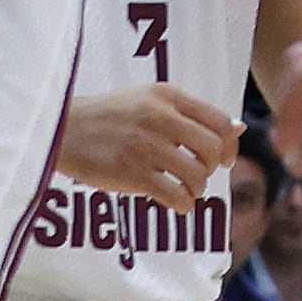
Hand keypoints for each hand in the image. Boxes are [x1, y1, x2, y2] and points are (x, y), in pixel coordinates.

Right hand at [52, 82, 238, 210]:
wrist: (62, 129)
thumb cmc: (110, 116)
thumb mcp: (150, 101)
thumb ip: (191, 114)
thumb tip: (239, 128)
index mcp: (167, 96)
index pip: (220, 121)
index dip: (228, 145)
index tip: (221, 158)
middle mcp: (160, 117)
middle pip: (213, 149)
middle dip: (211, 168)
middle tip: (197, 174)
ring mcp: (146, 146)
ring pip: (197, 175)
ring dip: (196, 188)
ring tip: (182, 188)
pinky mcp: (132, 174)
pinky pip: (176, 196)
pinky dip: (182, 204)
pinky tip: (172, 201)